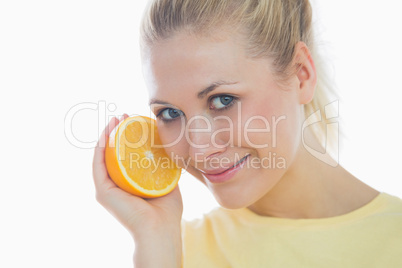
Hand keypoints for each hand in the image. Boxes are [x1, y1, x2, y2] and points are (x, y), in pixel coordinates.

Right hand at [92, 114, 182, 239]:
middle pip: (111, 154)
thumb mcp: (167, 182)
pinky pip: (98, 165)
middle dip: (115, 132)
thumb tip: (171, 150)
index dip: (126, 138)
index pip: (123, 157)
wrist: (161, 229)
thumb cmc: (167, 211)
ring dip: (107, 135)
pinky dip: (101, 148)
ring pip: (103, 156)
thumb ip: (165, 169)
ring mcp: (107, 189)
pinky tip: (107, 133)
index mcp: (128, 184)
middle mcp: (115, 186)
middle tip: (124, 116)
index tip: (133, 121)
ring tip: (116, 119)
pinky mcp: (103, 192)